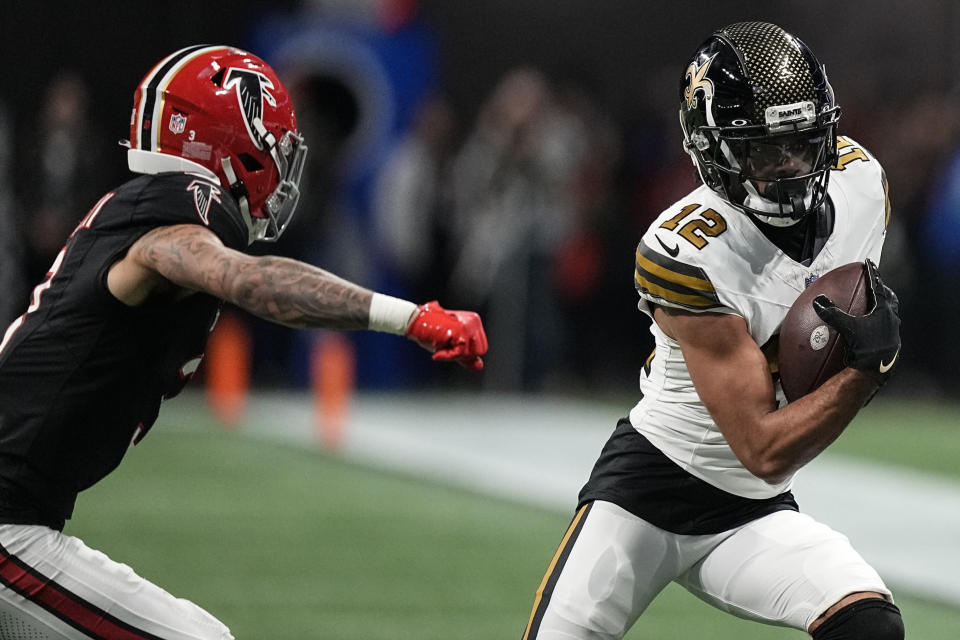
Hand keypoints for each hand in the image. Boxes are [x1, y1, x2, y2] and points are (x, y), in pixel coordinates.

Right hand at [405, 301, 487, 370]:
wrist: (416, 321)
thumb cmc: (432, 332)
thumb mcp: (452, 346)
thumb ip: (466, 355)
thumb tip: (480, 366)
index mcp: (474, 321)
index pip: (481, 347)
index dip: (466, 353)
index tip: (451, 346)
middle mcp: (473, 321)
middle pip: (479, 351)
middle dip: (462, 355)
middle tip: (446, 346)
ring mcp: (468, 324)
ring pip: (470, 353)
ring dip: (453, 355)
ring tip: (441, 345)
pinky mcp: (460, 330)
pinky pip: (460, 354)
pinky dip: (447, 356)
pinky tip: (437, 351)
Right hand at [813, 259, 900, 383]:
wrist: (877, 371)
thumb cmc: (868, 348)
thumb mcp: (848, 328)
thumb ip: (833, 314)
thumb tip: (819, 301)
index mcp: (884, 311)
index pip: (878, 287)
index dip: (873, 275)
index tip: (870, 264)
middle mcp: (892, 319)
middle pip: (890, 299)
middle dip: (884, 291)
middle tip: (877, 286)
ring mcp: (893, 332)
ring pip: (890, 314)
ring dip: (883, 307)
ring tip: (875, 306)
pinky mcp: (890, 343)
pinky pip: (885, 327)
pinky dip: (879, 323)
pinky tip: (870, 328)